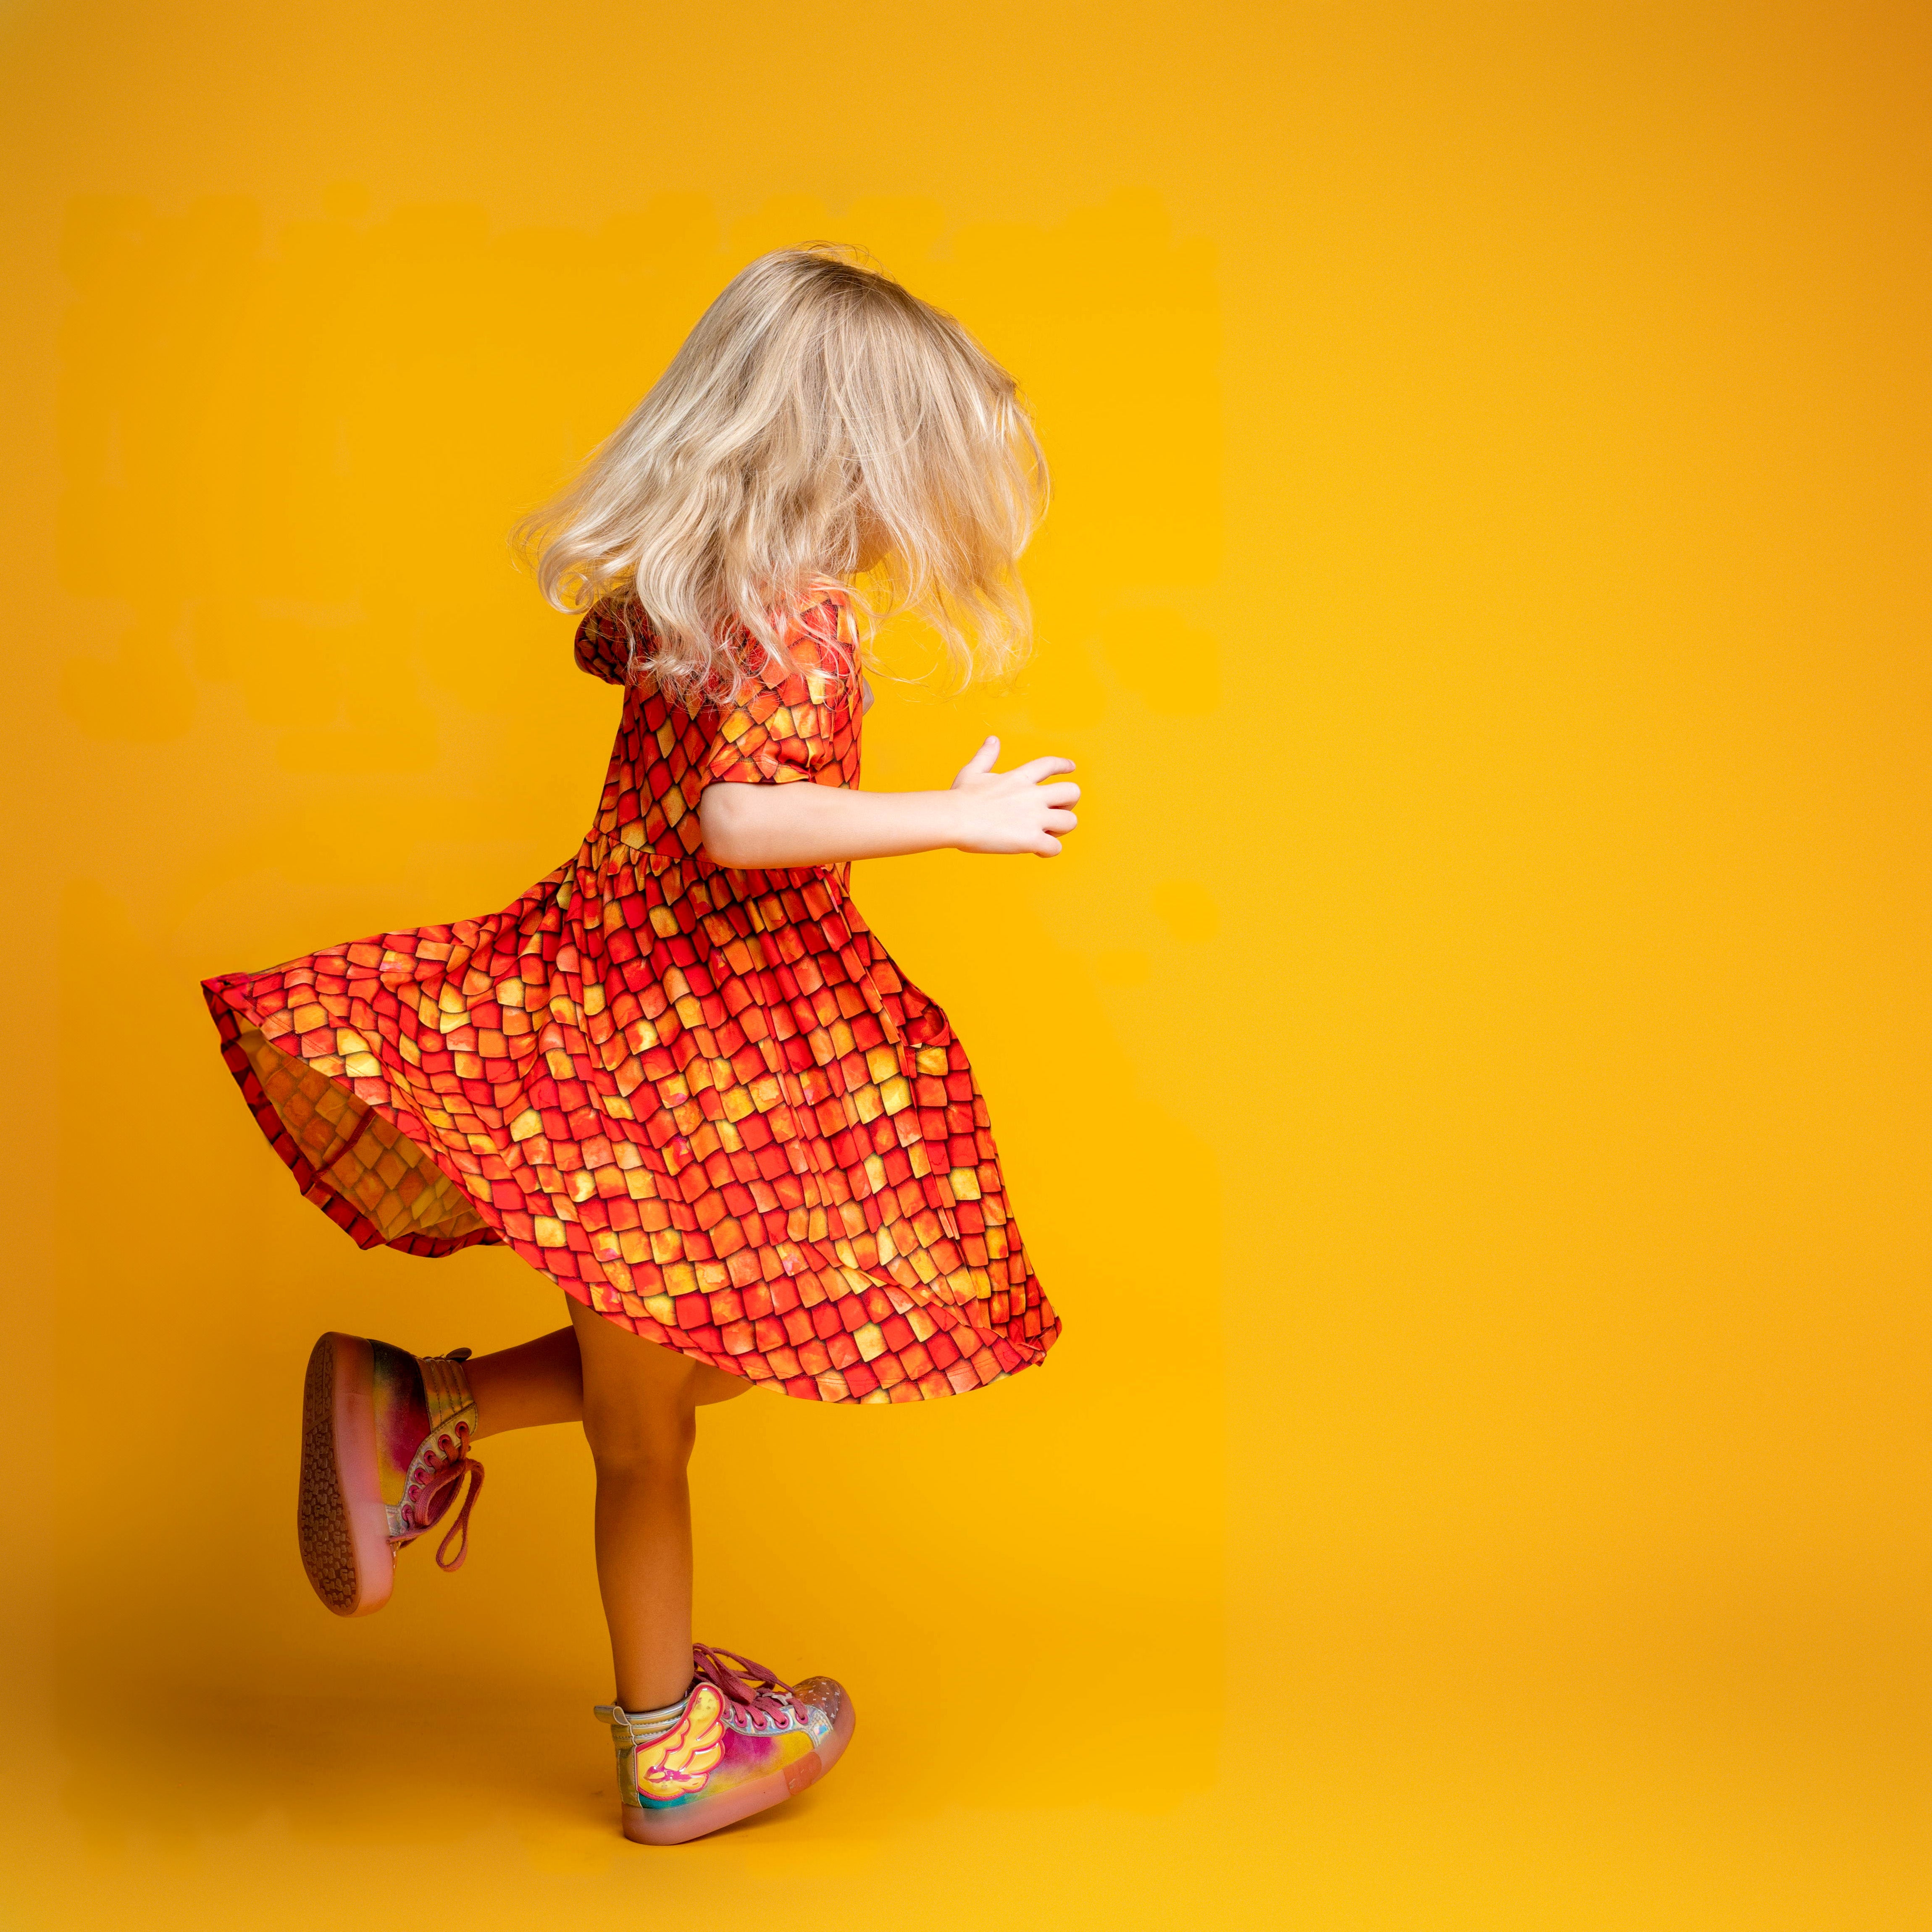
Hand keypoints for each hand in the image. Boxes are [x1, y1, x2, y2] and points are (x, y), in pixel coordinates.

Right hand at [949, 737, 1080, 855]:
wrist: (954, 818)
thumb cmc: (960, 797)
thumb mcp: (973, 771)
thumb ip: (986, 756)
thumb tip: (992, 740)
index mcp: (1020, 778)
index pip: (1050, 765)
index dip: (1064, 765)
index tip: (1071, 768)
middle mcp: (1032, 795)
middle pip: (1072, 792)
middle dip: (1069, 803)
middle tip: (1056, 812)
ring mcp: (1034, 817)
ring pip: (1070, 822)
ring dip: (1061, 830)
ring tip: (1046, 834)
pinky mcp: (1030, 839)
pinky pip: (1055, 848)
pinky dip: (1049, 851)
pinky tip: (1036, 850)